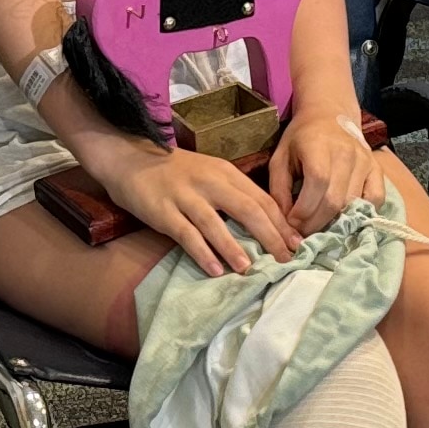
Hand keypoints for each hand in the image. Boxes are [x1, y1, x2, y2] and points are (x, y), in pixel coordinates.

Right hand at [91, 136, 298, 277]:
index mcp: (226, 173)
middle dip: (269, 236)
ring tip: (249, 268)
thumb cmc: (175, 171)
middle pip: (247, 210)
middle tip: (284, 260)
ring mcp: (185, 196)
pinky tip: (214, 270)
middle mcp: (209, 182)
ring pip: (215, 223)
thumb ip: (234, 194)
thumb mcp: (210, 173)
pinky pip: (186, 234)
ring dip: (234, 247)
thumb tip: (265, 226)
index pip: (262, 198)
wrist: (130, 158)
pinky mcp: (163, 211)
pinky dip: (202, 253)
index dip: (282, 223)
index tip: (298, 244)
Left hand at [270, 109, 389, 230]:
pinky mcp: (377, 169)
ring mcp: (365, 161)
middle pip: (335, 199)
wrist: (329, 115)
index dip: (304, 210)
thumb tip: (285, 223)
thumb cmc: (300, 139)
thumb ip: (279, 190)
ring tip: (320, 228)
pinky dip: (361, 214)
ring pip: (353, 203)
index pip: (317, 184)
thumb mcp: (280, 159)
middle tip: (303, 233)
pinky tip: (345, 218)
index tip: (292, 224)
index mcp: (318, 146)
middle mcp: (346, 153)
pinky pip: (375, 199)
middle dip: (316, 223)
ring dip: (335, 222)